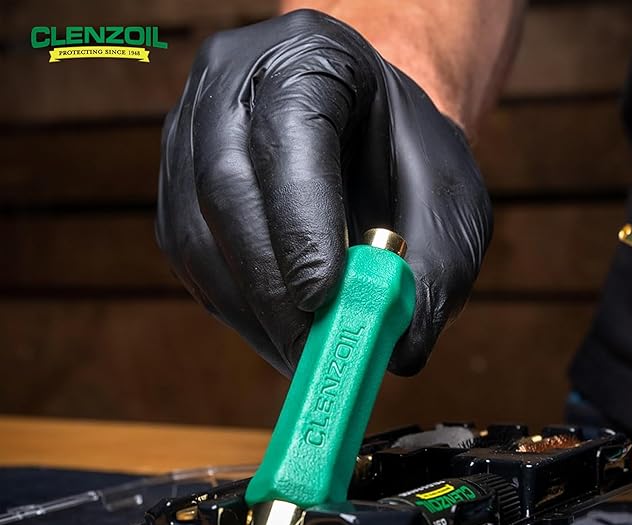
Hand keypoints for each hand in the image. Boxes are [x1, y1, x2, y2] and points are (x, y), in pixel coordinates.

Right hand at [157, 9, 491, 375]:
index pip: (290, 132)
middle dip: (270, 285)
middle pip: (224, 187)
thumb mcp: (448, 203)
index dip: (301, 222)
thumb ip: (434, 274)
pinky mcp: (177, 185)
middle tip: (311, 352)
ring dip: (249, 308)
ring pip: (195, 232)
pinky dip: (233, 306)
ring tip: (299, 355)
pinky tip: (274, 331)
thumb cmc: (409, 161)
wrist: (369, 129)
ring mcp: (191, 133)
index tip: (323, 299)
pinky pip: (189, 256)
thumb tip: (399, 354)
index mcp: (308, 56)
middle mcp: (233, 86)